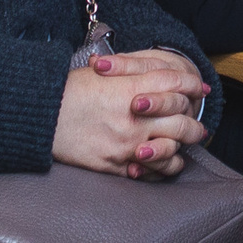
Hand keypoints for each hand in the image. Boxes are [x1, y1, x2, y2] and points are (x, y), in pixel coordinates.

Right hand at [52, 50, 210, 178]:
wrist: (43, 114)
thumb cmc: (71, 88)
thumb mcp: (106, 70)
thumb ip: (136, 70)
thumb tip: (161, 71)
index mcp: (134, 89)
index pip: (177, 83)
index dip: (191, 83)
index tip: (197, 86)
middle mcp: (135, 119)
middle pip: (181, 120)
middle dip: (194, 123)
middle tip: (199, 124)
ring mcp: (127, 145)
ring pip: (170, 150)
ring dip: (182, 147)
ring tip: (186, 145)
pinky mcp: (115, 165)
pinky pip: (149, 172)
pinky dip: (162, 167)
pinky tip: (165, 161)